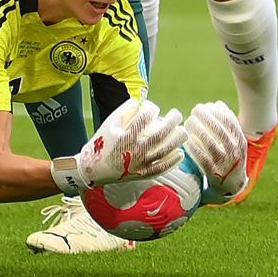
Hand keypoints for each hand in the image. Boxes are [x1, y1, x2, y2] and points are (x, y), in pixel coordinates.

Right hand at [52, 98, 186, 193]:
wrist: (94, 169)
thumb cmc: (101, 144)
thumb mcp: (108, 124)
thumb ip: (123, 112)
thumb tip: (139, 102)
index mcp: (124, 136)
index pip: (143, 119)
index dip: (151, 109)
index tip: (153, 107)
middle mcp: (134, 151)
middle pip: (159, 135)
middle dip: (171, 122)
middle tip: (177, 114)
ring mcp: (140, 164)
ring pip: (164, 151)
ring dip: (176, 140)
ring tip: (183, 131)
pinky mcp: (143, 174)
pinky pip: (161, 168)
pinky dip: (172, 161)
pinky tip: (180, 153)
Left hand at [184, 101, 247, 200]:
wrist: (232, 183)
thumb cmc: (230, 155)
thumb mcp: (235, 141)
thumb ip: (228, 124)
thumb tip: (217, 104)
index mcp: (240, 141)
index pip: (229, 121)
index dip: (215, 111)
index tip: (204, 106)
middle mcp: (234, 151)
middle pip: (218, 129)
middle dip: (204, 117)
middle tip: (194, 111)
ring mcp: (223, 162)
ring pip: (208, 142)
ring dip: (196, 129)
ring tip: (188, 122)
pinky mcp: (212, 171)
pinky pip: (201, 157)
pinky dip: (192, 146)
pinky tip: (186, 138)